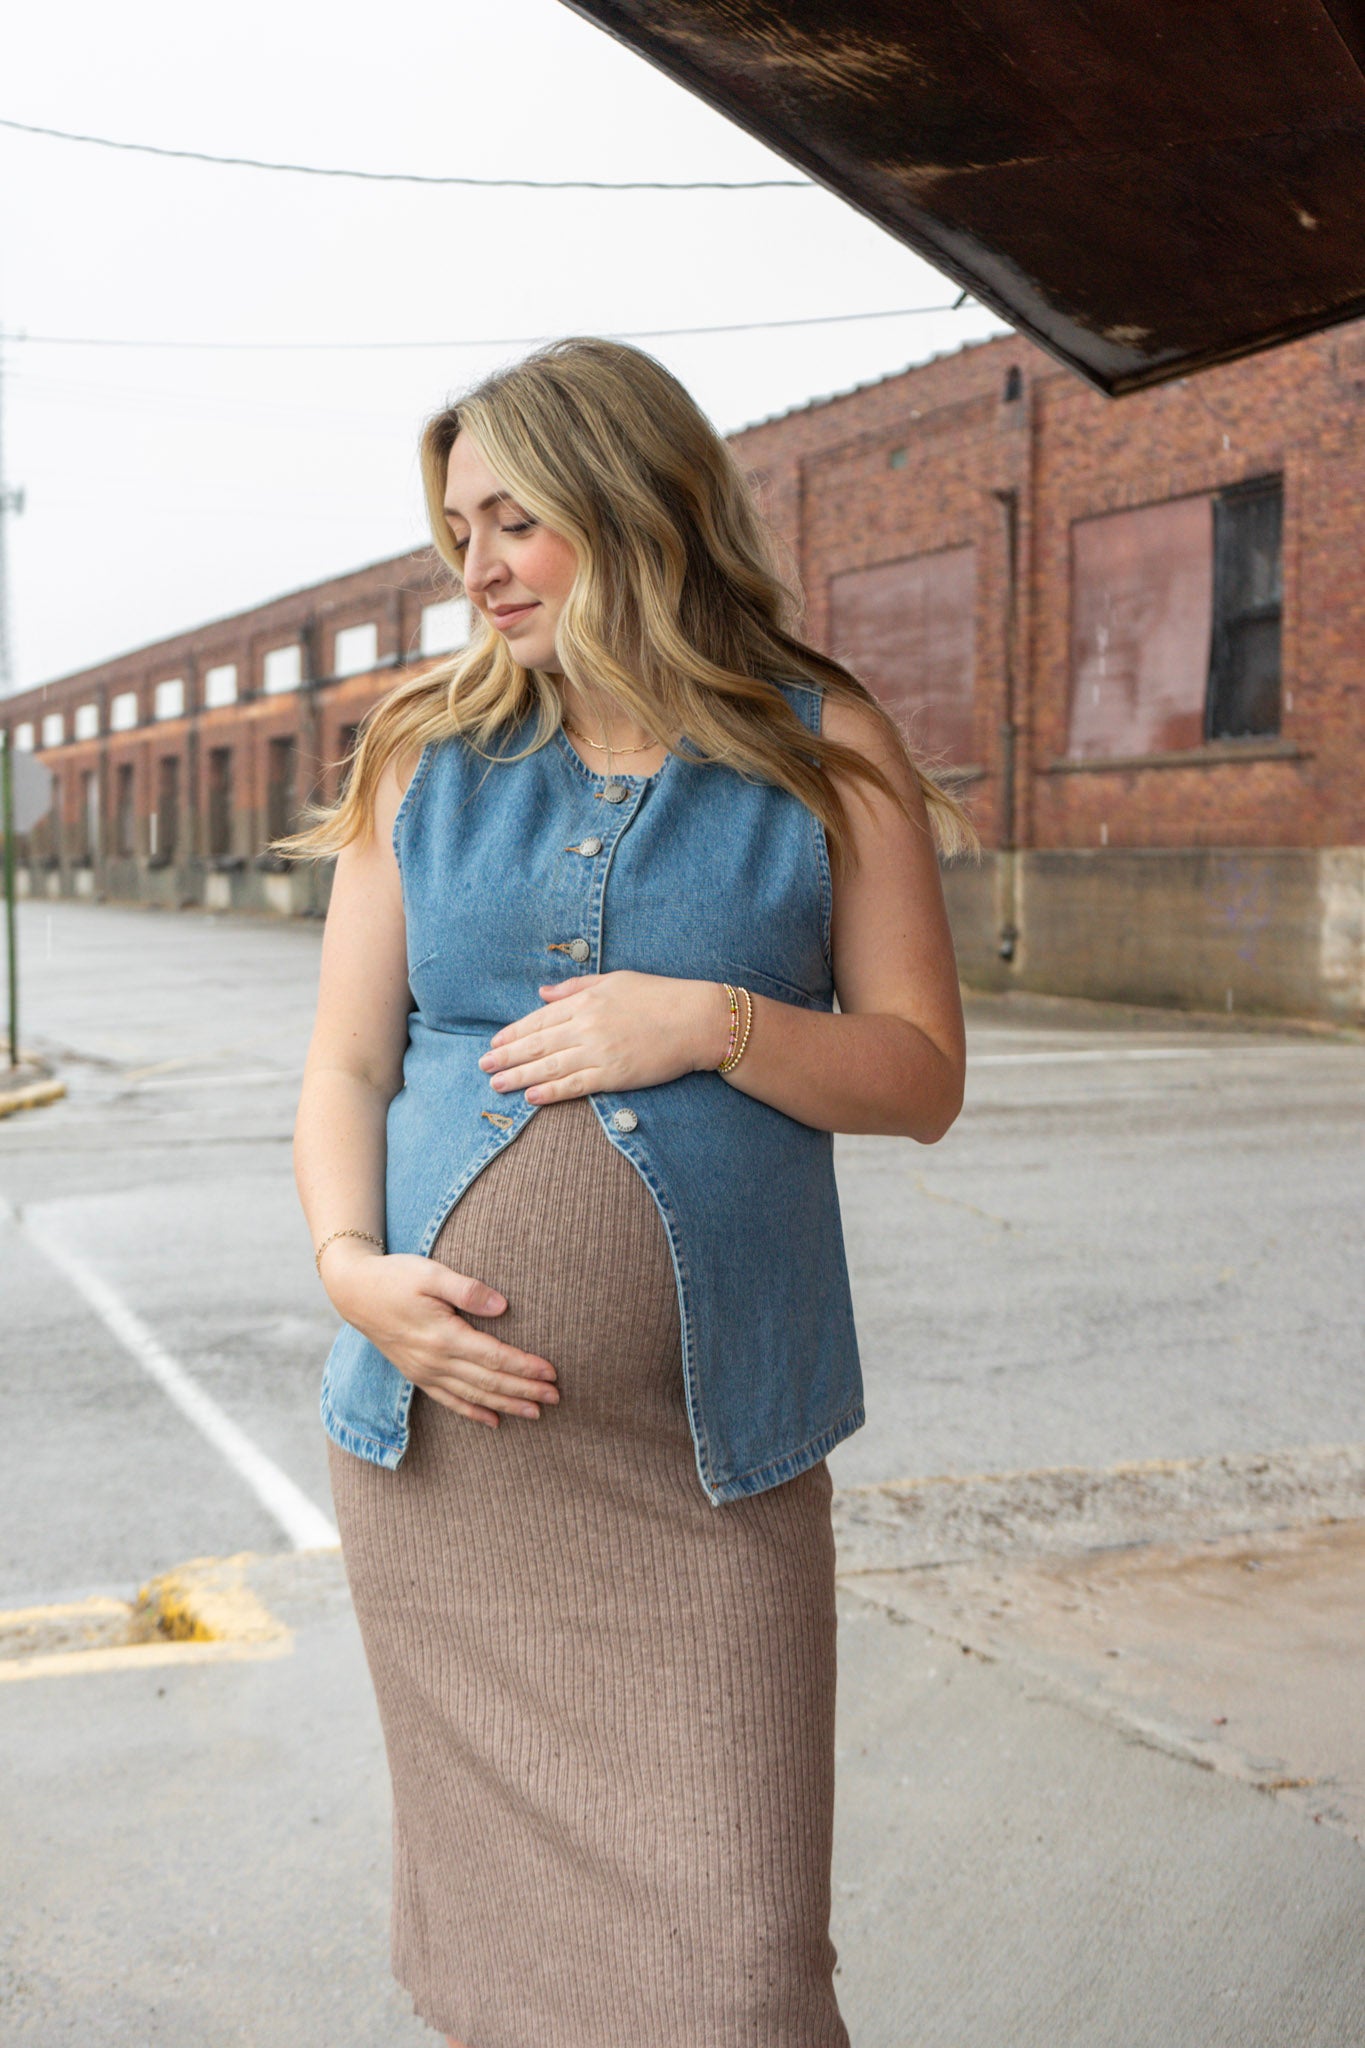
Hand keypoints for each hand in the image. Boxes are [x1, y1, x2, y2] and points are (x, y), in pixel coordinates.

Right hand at [321, 1242, 558, 1428]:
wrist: (354, 1292)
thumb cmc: (396, 1277)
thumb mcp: (431, 1273)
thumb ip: (468, 1289)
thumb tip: (503, 1306)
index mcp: (443, 1336)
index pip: (494, 1357)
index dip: (524, 1367)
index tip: (551, 1373)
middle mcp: (435, 1360)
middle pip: (489, 1382)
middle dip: (524, 1391)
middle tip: (556, 1397)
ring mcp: (425, 1371)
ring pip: (473, 1396)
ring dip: (506, 1405)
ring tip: (536, 1413)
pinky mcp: (417, 1375)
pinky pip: (449, 1401)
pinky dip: (473, 1413)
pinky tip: (493, 1422)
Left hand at [477, 972, 729, 1104]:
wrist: (696, 1020)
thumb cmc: (659, 996)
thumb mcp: (615, 980)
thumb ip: (575, 988)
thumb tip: (542, 992)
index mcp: (586, 1001)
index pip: (539, 1019)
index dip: (513, 1033)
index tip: (494, 1043)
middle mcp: (586, 1026)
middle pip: (537, 1045)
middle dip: (506, 1056)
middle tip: (483, 1067)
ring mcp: (599, 1052)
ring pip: (549, 1067)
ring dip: (519, 1077)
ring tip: (496, 1084)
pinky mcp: (614, 1075)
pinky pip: (574, 1086)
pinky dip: (550, 1092)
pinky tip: (530, 1097)